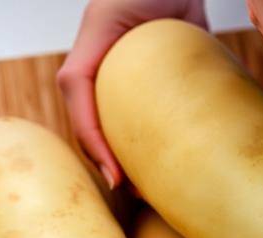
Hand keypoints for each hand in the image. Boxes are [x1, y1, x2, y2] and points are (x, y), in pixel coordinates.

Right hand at [57, 0, 206, 188]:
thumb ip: (92, 65)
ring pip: (126, 133)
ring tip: (156, 189)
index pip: (83, 115)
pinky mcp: (156, 87)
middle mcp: (106, 79)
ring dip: (138, 163)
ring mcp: (130, 86)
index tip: (117, 178)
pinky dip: (163, 146)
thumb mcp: (108, 19)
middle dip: (115, 166)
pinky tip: (180, 164)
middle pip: (100, 132)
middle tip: (138, 193)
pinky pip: (155, 123)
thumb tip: (100, 110)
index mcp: (88, 64)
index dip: (96, 149)